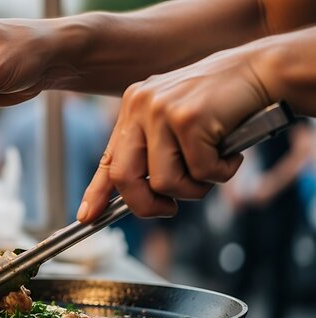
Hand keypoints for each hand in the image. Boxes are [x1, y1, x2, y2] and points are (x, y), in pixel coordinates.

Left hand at [77, 45, 271, 220]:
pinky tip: (231, 154)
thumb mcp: (176, 121)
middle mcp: (140, 106)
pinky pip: (201, 172)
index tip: (87, 216)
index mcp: (133, 107)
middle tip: (169, 209)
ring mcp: (162, 110)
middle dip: (145, 205)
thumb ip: (154, 150)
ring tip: (214, 166)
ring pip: (164, 181)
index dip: (96, 192)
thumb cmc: (222, 102)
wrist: (261, 69)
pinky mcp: (188, 118)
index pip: (108, 158)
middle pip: (124, 176)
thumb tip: (141, 193)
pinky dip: (221, 173)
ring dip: (194, 188)